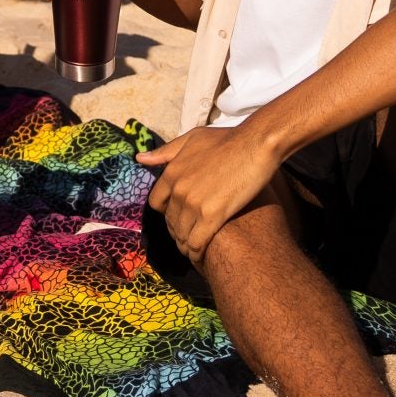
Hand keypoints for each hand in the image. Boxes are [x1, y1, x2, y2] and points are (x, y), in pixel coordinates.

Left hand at [136, 126, 280, 264]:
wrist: (256, 144)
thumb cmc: (227, 139)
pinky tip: (200, 257)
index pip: (156, 203)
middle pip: (170, 221)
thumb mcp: (191, 139)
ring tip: (193, 249)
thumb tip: (139, 159)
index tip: (177, 215)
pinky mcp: (213, 216)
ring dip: (186, 244)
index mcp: (172, 173)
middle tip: (188, 235)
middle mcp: (179, 191)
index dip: (166, 211)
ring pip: (182, 234)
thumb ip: (166, 152)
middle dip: (177, 229)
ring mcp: (194, 204)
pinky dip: (196, 253)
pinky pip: (196, 243)